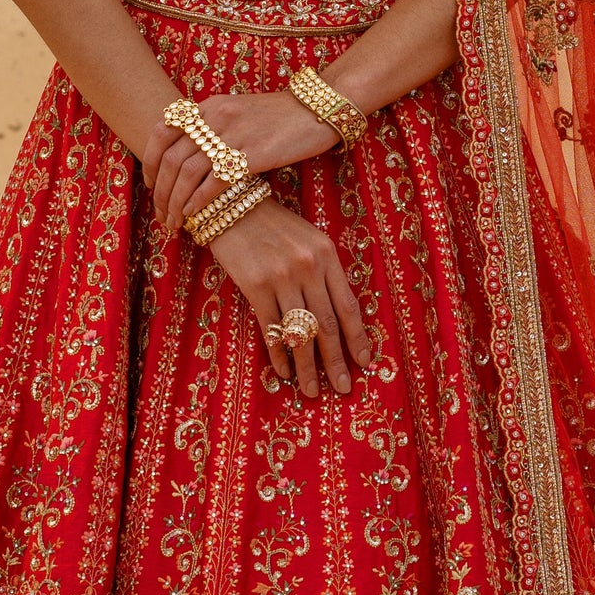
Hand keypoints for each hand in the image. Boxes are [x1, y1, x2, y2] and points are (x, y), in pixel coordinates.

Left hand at [142, 89, 337, 236]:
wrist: (318, 108)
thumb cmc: (281, 116)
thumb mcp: (239, 111)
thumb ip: (214, 127)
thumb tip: (192, 156)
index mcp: (209, 105)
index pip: (162, 131)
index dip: (149, 161)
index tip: (150, 184)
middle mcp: (215, 117)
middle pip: (170, 158)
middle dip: (160, 192)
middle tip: (160, 214)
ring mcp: (233, 135)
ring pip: (187, 173)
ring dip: (175, 202)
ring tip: (175, 221)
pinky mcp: (252, 154)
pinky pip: (214, 181)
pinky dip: (198, 200)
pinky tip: (195, 215)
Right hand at [206, 195, 372, 397]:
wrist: (230, 204)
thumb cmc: (272, 225)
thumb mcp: (308, 239)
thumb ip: (324, 272)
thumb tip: (336, 317)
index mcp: (327, 255)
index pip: (348, 305)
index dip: (358, 338)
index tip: (364, 362)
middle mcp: (308, 268)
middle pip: (326, 326)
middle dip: (336, 362)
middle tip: (343, 388)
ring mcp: (281, 277)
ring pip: (300, 333)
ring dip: (308, 368)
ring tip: (312, 391)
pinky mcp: (254, 286)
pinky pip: (271, 328)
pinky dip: (279, 354)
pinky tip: (284, 372)